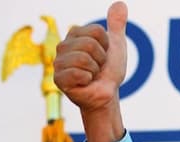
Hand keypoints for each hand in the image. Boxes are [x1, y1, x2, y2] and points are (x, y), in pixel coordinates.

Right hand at [53, 2, 127, 141]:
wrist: (107, 94)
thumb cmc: (109, 70)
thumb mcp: (116, 45)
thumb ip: (116, 25)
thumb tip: (121, 3)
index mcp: (75, 34)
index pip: (97, 31)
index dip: (106, 46)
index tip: (103, 55)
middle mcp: (63, 45)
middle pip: (90, 44)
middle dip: (101, 59)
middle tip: (98, 67)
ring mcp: (58, 62)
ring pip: (84, 58)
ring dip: (95, 70)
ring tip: (92, 75)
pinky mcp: (59, 79)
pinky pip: (78, 73)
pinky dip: (88, 80)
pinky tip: (85, 82)